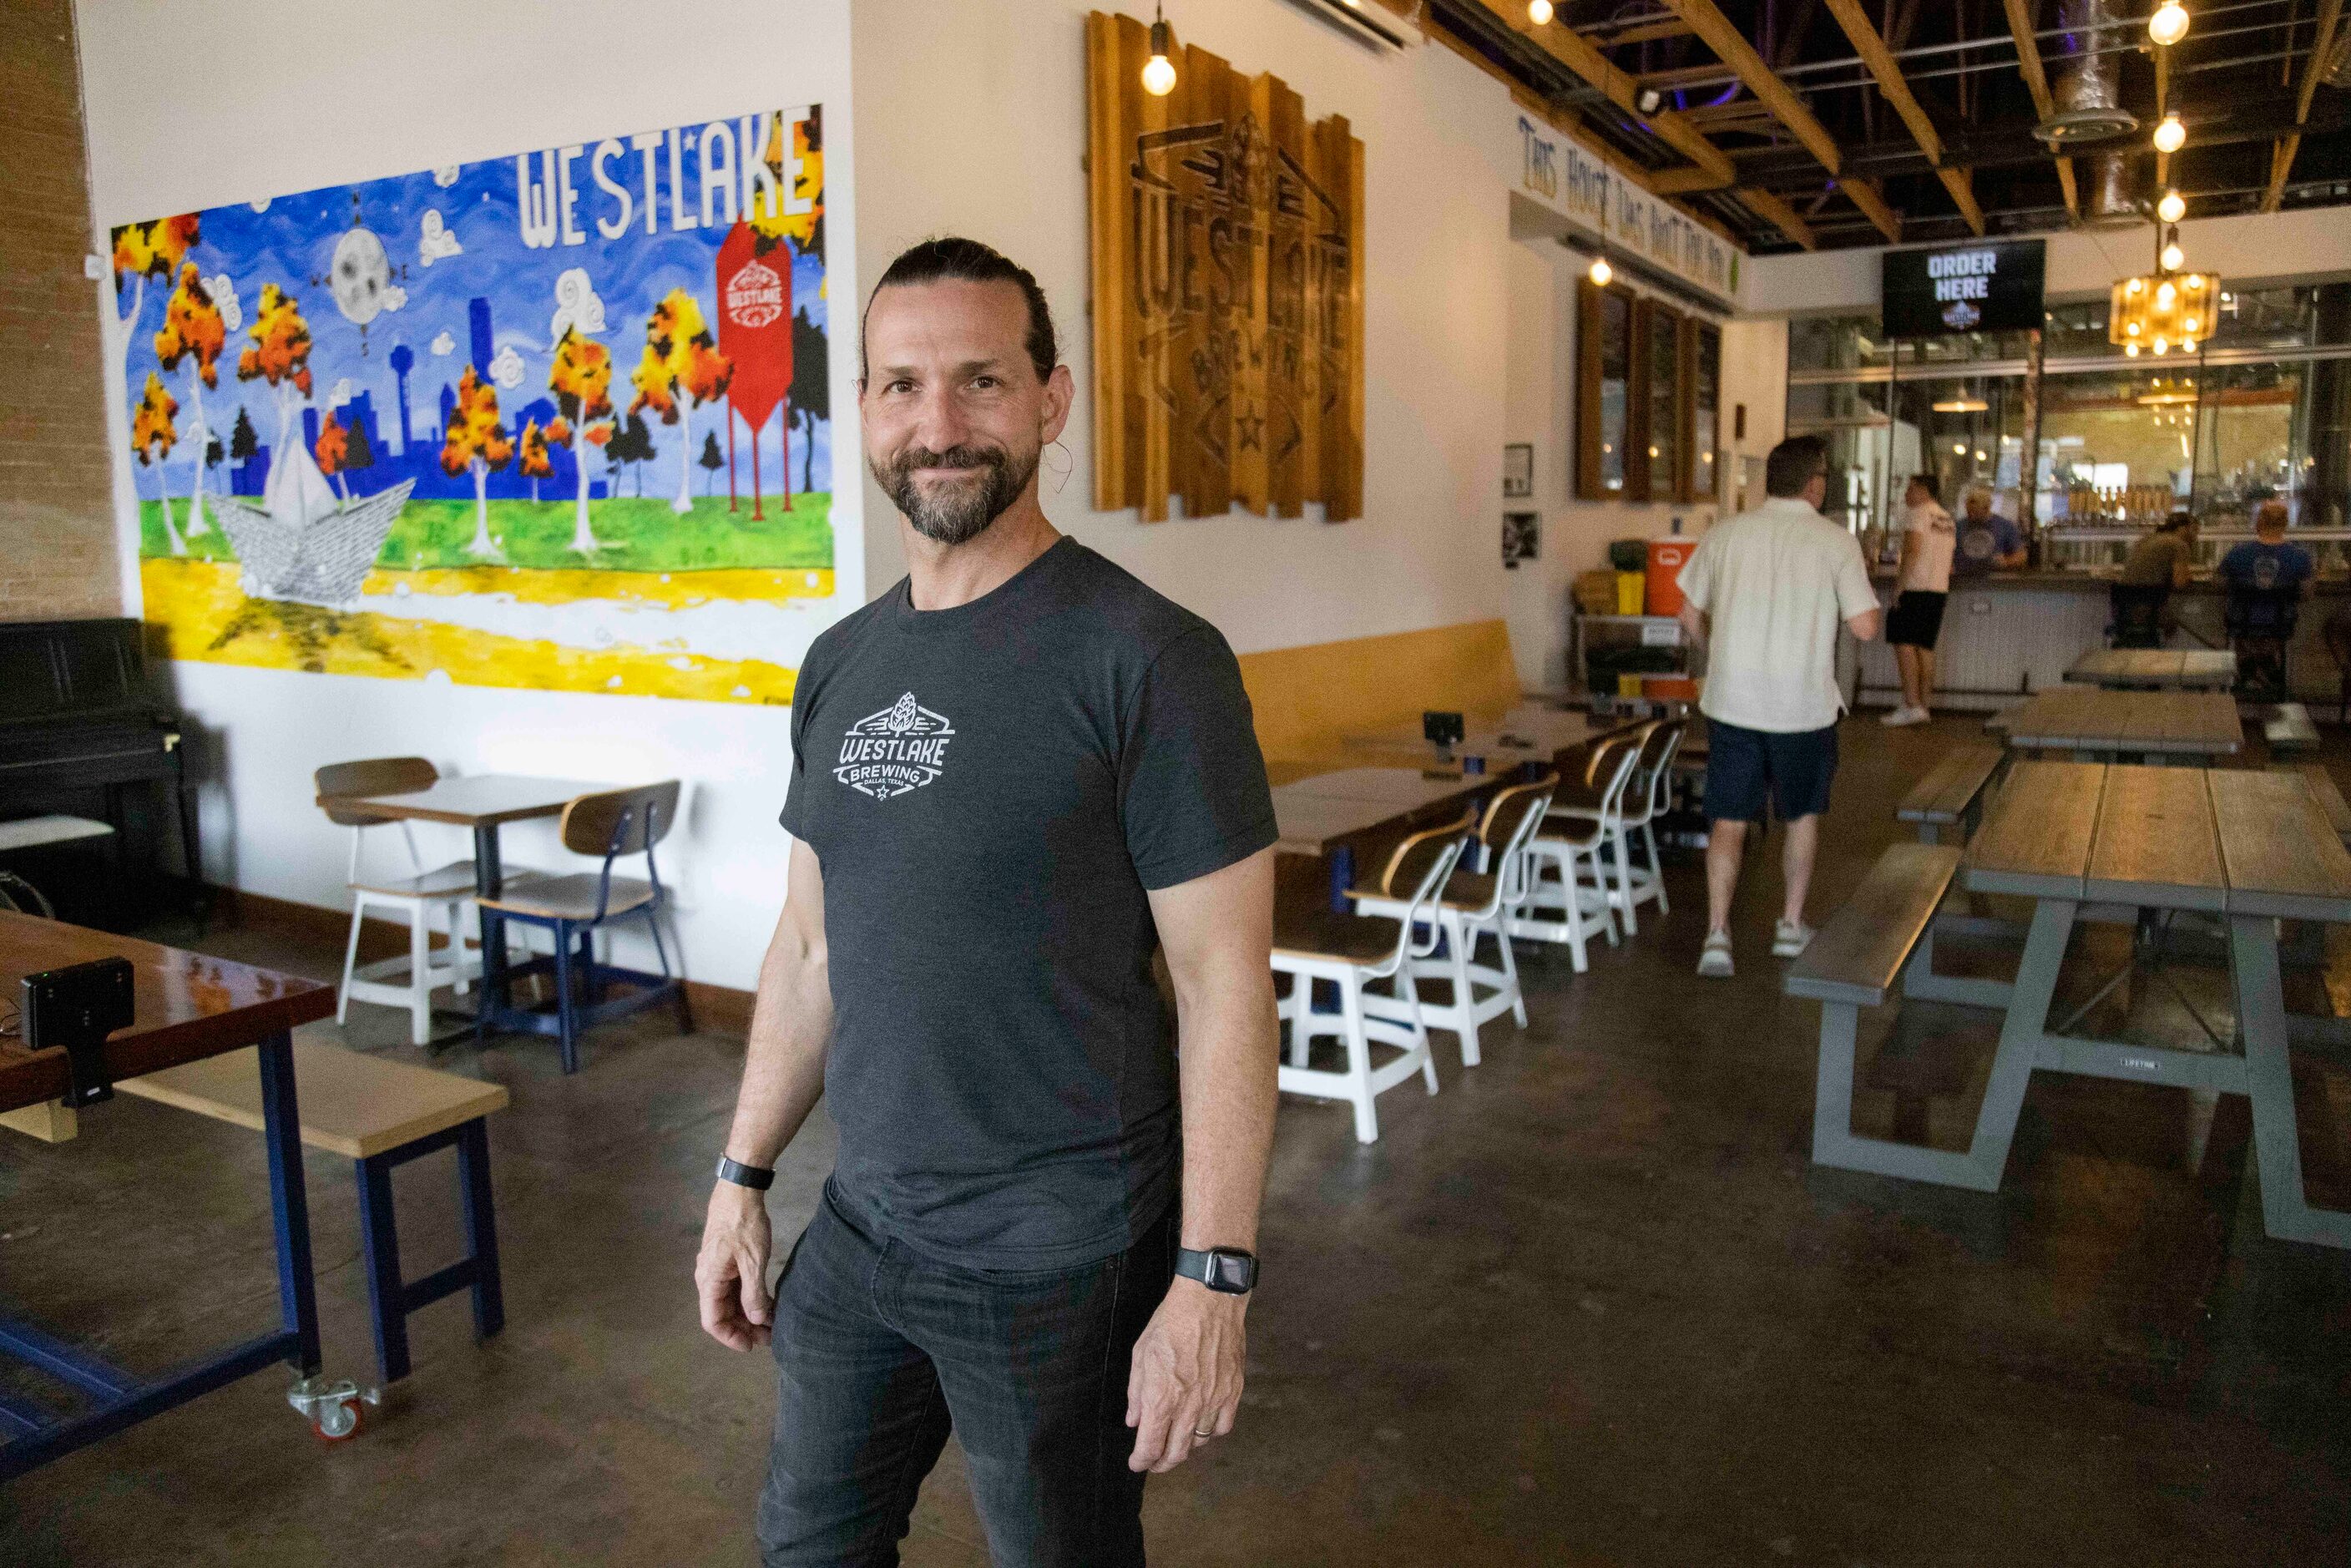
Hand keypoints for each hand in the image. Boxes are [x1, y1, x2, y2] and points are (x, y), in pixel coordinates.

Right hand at [695, 1180, 773, 1349]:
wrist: (740, 1190)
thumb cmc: (743, 1223)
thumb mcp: (753, 1261)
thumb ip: (754, 1293)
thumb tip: (757, 1319)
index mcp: (709, 1280)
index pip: (713, 1321)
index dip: (731, 1337)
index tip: (751, 1346)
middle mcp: (708, 1277)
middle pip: (723, 1312)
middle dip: (745, 1327)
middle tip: (770, 1337)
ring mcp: (717, 1268)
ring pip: (731, 1300)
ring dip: (749, 1313)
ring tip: (773, 1323)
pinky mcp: (727, 1259)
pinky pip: (736, 1286)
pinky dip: (750, 1297)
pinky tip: (769, 1303)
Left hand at [1125, 1279, 1246, 1472]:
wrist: (1208, 1302)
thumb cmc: (1170, 1323)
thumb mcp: (1141, 1354)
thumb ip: (1136, 1393)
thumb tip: (1135, 1420)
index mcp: (1161, 1398)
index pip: (1150, 1447)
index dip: (1141, 1461)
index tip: (1136, 1463)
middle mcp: (1189, 1406)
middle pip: (1176, 1453)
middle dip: (1162, 1463)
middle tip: (1154, 1463)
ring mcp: (1214, 1401)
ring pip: (1200, 1443)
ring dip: (1185, 1448)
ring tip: (1177, 1442)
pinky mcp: (1232, 1392)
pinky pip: (1223, 1427)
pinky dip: (1211, 1433)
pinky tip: (1203, 1426)